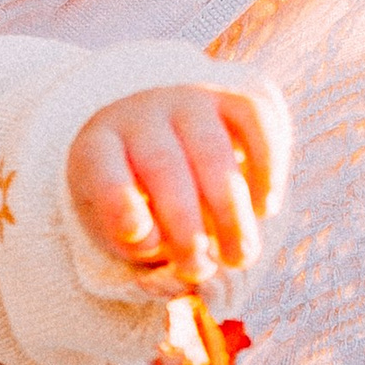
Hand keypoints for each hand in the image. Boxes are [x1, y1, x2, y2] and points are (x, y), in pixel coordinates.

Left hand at [65, 84, 277, 290]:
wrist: (167, 141)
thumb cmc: (139, 200)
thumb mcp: (122, 226)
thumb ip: (138, 244)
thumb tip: (167, 250)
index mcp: (98, 146)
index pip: (101, 168)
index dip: (118, 201)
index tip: (139, 238)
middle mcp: (141, 114)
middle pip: (163, 165)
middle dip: (185, 225)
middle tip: (199, 269)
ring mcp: (188, 99)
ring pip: (212, 149)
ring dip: (230, 210)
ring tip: (240, 256)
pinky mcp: (232, 96)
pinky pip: (255, 121)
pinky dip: (266, 165)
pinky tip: (265, 208)